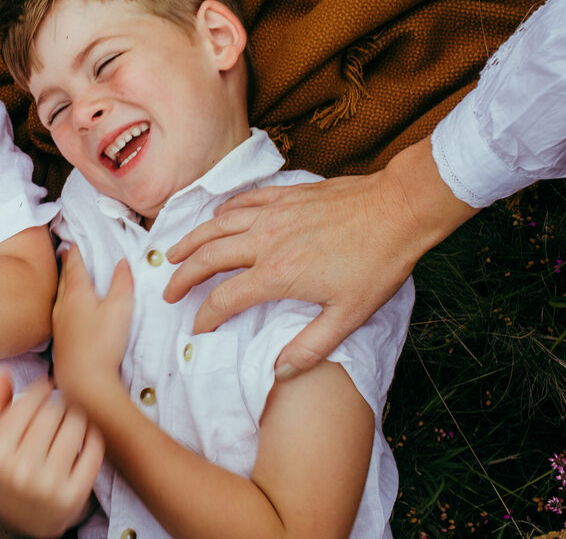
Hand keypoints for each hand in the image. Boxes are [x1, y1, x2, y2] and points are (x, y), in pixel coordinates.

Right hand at [0, 372, 103, 537]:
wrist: (26, 521)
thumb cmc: (10, 470)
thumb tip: (4, 372)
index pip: (26, 405)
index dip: (41, 388)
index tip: (48, 385)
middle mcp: (21, 472)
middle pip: (51, 413)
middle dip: (59, 402)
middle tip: (62, 402)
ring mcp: (48, 486)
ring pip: (75, 426)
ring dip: (78, 414)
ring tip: (73, 415)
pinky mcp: (74, 496)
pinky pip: (93, 450)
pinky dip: (94, 435)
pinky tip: (87, 433)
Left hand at [50, 249, 132, 406]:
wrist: (83, 383)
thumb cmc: (102, 343)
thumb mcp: (120, 308)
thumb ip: (122, 283)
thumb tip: (122, 262)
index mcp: (76, 293)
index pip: (74, 265)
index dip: (75, 251)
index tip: (75, 241)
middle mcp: (62, 305)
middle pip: (63, 278)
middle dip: (67, 264)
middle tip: (68, 253)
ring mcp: (58, 324)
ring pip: (59, 296)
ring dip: (64, 284)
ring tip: (68, 277)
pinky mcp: (59, 341)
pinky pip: (59, 313)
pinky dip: (64, 303)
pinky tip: (69, 312)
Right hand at [164, 137, 478, 377]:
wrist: (397, 210)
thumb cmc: (377, 264)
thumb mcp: (349, 315)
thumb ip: (311, 346)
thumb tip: (279, 369)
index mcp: (277, 274)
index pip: (225, 299)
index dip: (205, 316)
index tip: (196, 328)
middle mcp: (265, 241)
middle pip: (208, 257)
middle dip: (183, 276)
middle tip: (167, 290)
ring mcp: (273, 213)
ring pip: (217, 225)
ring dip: (191, 240)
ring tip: (173, 252)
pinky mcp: (285, 195)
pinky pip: (242, 201)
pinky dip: (222, 210)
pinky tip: (216, 217)